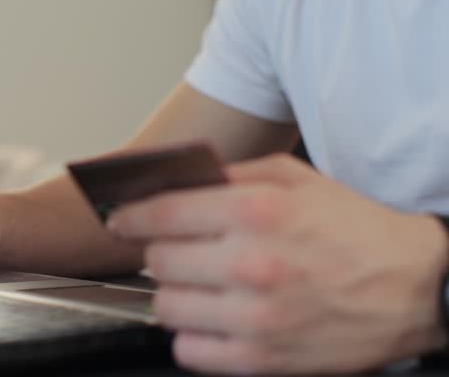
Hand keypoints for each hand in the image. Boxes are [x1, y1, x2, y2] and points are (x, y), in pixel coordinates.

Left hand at [107, 154, 448, 374]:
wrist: (412, 288)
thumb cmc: (352, 229)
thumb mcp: (295, 178)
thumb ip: (229, 174)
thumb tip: (172, 181)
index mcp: (258, 211)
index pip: (162, 214)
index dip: (129, 216)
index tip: (119, 220)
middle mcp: (252, 264)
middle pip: (157, 260)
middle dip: (161, 251)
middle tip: (181, 250)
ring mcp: (255, 318)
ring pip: (165, 306)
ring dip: (175, 293)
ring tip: (202, 284)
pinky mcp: (260, 360)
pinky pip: (188, 349)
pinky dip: (192, 333)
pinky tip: (215, 316)